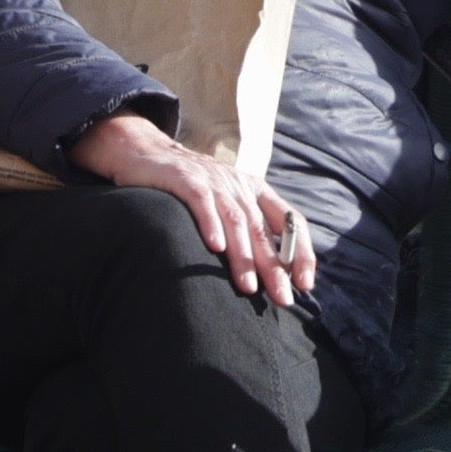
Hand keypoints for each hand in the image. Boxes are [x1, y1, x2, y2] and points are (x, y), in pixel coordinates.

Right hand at [79, 107, 314, 299]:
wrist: (145, 153)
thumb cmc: (189, 186)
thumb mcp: (223, 202)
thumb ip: (244, 229)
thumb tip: (267, 274)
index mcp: (255, 191)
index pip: (291, 221)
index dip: (302, 252)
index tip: (305, 284)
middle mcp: (239, 185)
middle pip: (263, 230)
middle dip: (274, 267)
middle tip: (282, 298)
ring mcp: (213, 181)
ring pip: (236, 220)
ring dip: (244, 255)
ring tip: (248, 286)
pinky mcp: (185, 179)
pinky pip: (202, 203)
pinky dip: (210, 224)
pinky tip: (215, 247)